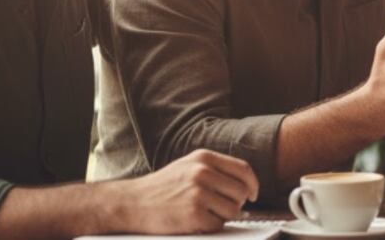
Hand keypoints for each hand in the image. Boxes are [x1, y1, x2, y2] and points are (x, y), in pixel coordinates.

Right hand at [118, 149, 258, 233]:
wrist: (131, 202)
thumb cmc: (161, 186)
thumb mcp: (188, 166)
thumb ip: (215, 169)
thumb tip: (246, 185)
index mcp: (204, 158)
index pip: (243, 169)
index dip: (252, 184)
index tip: (253, 194)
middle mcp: (202, 172)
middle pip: (241, 191)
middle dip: (237, 203)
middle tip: (224, 207)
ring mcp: (198, 193)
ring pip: (233, 210)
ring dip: (224, 216)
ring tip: (207, 214)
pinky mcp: (193, 214)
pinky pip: (218, 224)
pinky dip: (211, 227)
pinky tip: (196, 222)